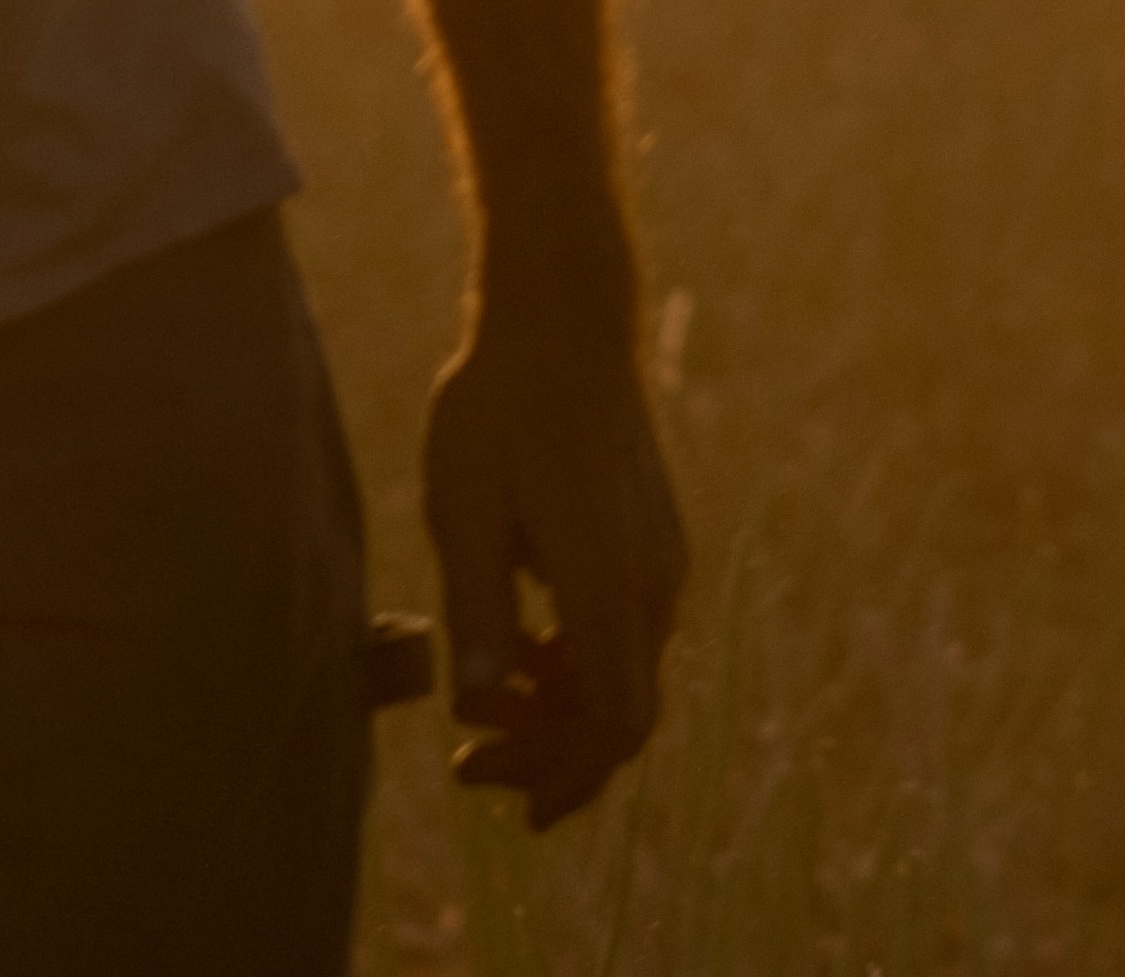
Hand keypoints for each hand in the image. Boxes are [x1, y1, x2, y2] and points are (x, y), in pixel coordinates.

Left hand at [421, 292, 688, 829]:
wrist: (565, 318)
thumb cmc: (501, 407)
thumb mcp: (465, 509)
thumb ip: (479, 610)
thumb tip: (478, 708)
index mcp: (609, 582)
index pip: (616, 721)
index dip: (567, 777)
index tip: (506, 805)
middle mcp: (652, 580)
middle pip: (622, 712)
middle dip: (551, 757)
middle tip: (467, 769)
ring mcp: (659, 558)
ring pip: (624, 674)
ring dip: (560, 713)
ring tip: (485, 713)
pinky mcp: (648, 539)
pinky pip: (624, 633)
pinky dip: (575, 666)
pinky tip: (522, 650)